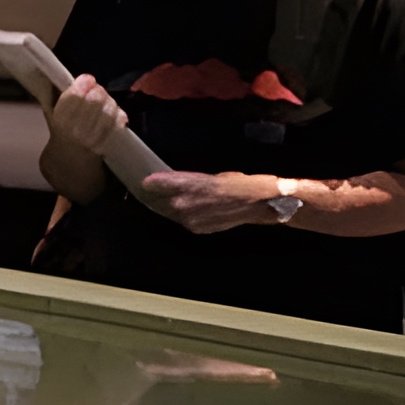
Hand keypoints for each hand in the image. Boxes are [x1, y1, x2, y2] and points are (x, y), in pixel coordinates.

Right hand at [45, 73, 128, 158]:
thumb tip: (88, 78)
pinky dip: (118, 115)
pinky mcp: (105, 144)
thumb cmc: (64, 128)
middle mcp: (75, 130)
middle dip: (98, 91)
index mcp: (60, 119)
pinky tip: (115, 112)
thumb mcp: (58, 111)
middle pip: (94, 100)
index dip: (84, 83)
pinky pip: (117, 124)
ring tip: (105, 102)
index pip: (74, 96)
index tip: (88, 79)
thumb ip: (70, 94)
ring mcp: (91, 139)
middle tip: (97, 91)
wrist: (69, 156)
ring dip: (109, 102)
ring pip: (108, 111)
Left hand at [136, 170, 283, 234]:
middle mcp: (185, 203)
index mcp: (190, 185)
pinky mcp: (196, 228)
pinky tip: (188, 210)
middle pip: (160, 200)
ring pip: (170, 212)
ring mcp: (190, 218)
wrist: (260, 203)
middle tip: (153, 191)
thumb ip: (194, 182)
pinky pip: (183, 221)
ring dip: (168, 207)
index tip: (145, 181)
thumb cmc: (241, 184)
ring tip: (167, 201)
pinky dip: (183, 215)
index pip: (159, 183)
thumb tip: (181, 184)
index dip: (151, 183)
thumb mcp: (215, 176)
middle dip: (157, 196)